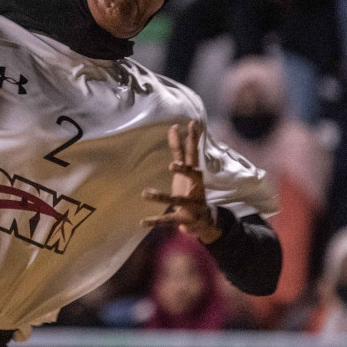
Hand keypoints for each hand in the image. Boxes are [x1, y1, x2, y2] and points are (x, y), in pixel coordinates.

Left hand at [142, 122, 221, 243]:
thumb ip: (180, 152)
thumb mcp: (187, 172)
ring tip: (145, 193)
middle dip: (183, 171)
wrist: (204, 220)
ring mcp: (190, 204)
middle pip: (191, 176)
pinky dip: (155, 220)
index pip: (192, 154)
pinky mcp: (182, 218)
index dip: (191, 139)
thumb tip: (175, 127)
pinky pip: (167, 219)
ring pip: (176, 199)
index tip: (190, 124)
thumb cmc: (192, 191)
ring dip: (161, 197)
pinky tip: (142, 222)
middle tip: (172, 165)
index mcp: (195, 175)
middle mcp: (195, 188)